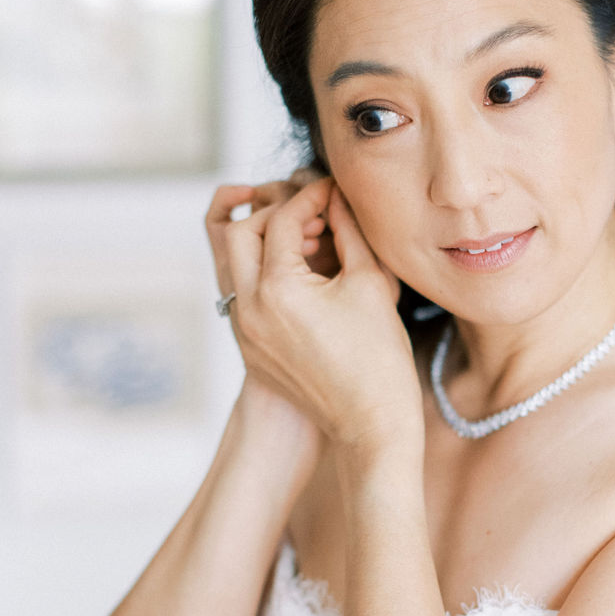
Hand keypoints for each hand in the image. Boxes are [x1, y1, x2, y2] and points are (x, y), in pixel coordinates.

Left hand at [207, 171, 422, 454]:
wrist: (370, 423)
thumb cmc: (379, 356)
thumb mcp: (370, 282)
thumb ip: (348, 230)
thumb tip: (335, 197)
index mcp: (278, 289)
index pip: (282, 220)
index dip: (310, 198)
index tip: (331, 192)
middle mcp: (249, 309)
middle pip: (240, 234)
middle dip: (274, 215)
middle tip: (312, 217)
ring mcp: (243, 332)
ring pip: (235, 267)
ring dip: (265, 247)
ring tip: (310, 247)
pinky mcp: (249, 349)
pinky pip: (243, 298)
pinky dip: (265, 278)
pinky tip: (304, 280)